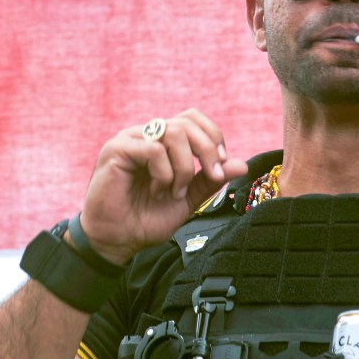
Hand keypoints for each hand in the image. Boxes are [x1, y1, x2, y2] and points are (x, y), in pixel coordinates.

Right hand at [78, 109, 247, 263]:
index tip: (220, 167)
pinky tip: (157, 191)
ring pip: (174, 132)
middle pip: (187, 122)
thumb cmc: (147, 219)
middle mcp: (147, 134)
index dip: (213, 137)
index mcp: (163, 141)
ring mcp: (131, 139)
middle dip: (207, 151)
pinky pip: (153, 149)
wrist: (117, 240)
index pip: (193, 118)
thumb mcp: (189, 198)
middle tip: (212, 177)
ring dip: (184, 168)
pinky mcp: (116, 150)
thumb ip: (211, 180)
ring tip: (175, 192)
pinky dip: (164, 173)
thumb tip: (242, 165)